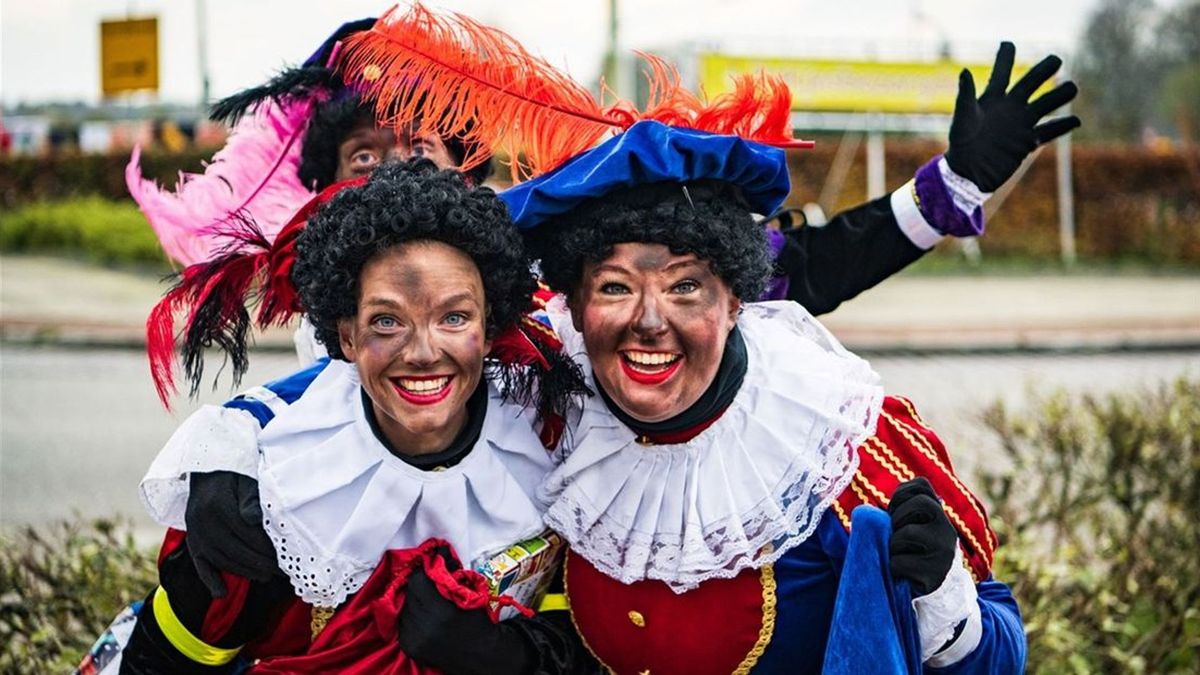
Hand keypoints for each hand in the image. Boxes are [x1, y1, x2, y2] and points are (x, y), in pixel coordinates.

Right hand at [185, 471, 277, 596]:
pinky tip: (222, 594)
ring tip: (265, 577)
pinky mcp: (192, 542)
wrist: (205, 473)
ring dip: (244, 572)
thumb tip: (254, 519)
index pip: (247, 534)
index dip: (266, 547)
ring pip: (221, 560)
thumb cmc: (234, 476)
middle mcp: (203, 523)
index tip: (283, 556)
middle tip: (279, 572)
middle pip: (235, 550)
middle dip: (259, 563)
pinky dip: (210, 580)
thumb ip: (250, 498)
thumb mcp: (245, 479)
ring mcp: (196, 534)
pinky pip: (199, 565)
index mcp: (218, 506)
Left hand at [398, 566, 531, 674]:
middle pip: (410, 594)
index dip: (424, 572)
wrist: (481, 654)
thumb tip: (439, 551)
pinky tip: (424, 618)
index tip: (431, 569)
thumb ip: (450, 574)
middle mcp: (425, 626)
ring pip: (404, 608)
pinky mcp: (410, 647)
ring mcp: (415, 639)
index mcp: (441, 611)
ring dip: (414, 602)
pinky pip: (403, 624)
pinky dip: (412, 618)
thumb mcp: (469, 594)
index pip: (417, 581)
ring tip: (429, 603)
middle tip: (431, 585)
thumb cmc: (479, 621)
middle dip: (420, 586)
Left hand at [888, 477, 957, 595]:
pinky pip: (901, 562)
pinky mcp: (935, 574)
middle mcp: (947, 529)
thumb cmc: (913, 551)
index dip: (901, 494)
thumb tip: (865, 512)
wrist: (932, 590)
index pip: (922, 485)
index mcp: (939, 514)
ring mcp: (944, 552)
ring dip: (893, 544)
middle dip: (899, 515)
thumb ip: (901, 510)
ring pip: (908, 532)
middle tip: (894, 531)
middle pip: (921, 503)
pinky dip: (893, 566)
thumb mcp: (911, 525)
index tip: (893, 510)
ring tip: (896, 553)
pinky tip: (899, 571)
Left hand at [944, 42, 1080, 191]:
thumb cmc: (961, 145)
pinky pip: (1048, 132)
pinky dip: (1062, 126)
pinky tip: (1076, 121)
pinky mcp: (1026, 143)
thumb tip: (964, 71)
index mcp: (992, 99)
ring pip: (1045, 105)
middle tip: (1056, 60)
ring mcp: (1020, 125)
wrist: (967, 173)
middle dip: (1043, 71)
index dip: (1005, 58)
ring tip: (1073, 87)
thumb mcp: (962, 118)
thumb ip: (965, 95)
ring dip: (1059, 97)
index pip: (1001, 73)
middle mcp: (1009, 108)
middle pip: (1031, 84)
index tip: (1007, 44)